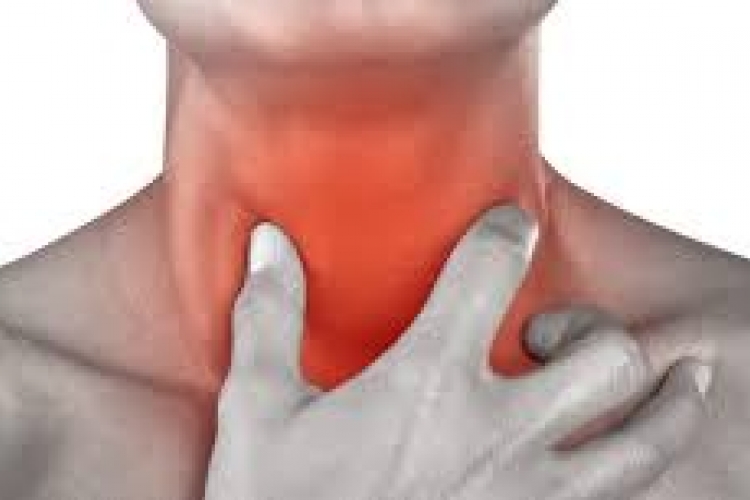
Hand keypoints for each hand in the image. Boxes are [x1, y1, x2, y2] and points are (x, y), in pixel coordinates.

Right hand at [204, 205, 710, 499]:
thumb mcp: (258, 410)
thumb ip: (270, 316)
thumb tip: (270, 242)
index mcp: (426, 379)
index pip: (490, 268)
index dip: (505, 231)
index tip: (507, 226)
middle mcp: (493, 432)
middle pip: (605, 354)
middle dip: (593, 330)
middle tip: (554, 340)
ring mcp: (525, 494)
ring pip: (644, 441)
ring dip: (668, 403)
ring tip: (678, 379)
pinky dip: (638, 473)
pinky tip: (624, 460)